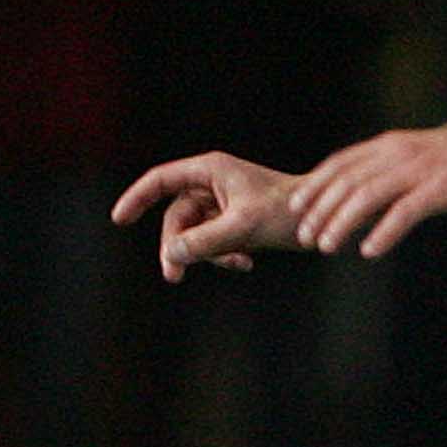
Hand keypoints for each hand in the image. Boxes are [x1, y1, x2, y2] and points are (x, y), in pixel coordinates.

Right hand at [110, 151, 304, 280]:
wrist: (326, 221)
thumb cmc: (288, 214)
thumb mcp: (242, 228)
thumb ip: (203, 242)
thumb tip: (170, 255)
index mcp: (210, 170)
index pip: (160, 181)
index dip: (136, 198)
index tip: (119, 220)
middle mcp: (213, 182)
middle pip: (175, 217)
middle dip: (177, 247)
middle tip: (174, 276)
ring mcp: (222, 202)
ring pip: (193, 233)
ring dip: (206, 254)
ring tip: (235, 264)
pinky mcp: (233, 220)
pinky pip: (212, 241)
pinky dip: (223, 255)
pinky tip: (245, 263)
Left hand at [285, 120, 446, 257]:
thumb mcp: (422, 157)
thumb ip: (393, 171)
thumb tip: (366, 199)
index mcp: (392, 144)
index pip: (340, 163)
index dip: (314, 186)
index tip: (295, 208)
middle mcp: (399, 153)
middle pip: (346, 182)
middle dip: (319, 210)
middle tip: (304, 237)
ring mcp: (420, 170)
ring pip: (367, 196)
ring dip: (342, 223)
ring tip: (327, 246)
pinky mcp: (441, 187)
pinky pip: (404, 212)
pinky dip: (383, 232)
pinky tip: (369, 250)